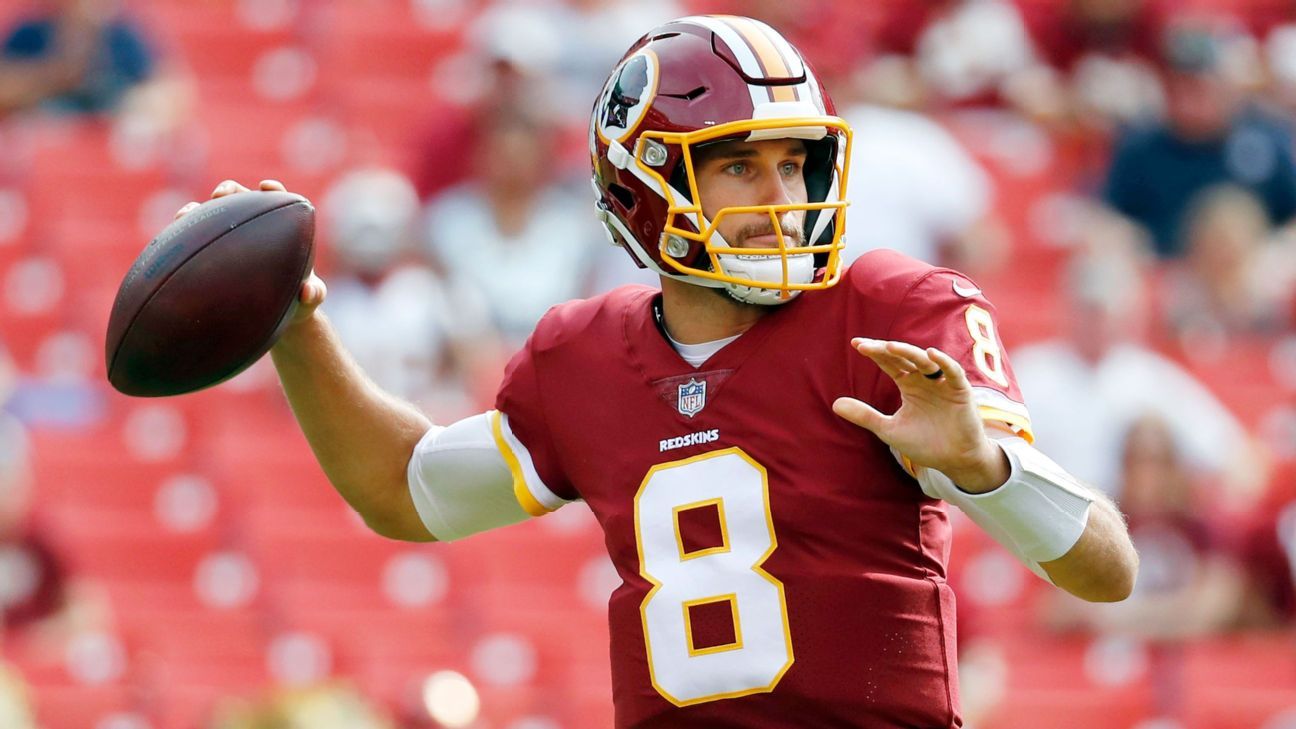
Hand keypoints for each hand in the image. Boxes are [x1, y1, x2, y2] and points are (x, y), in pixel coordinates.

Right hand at [173, 179, 326, 328]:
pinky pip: (192, 238)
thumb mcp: (308, 301)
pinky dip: (182, 234)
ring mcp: (229, 237)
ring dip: (198, 209)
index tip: (267, 187)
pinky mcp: (209, 252)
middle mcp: (253, 227)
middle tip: (221, 195)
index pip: (278, 201)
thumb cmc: (296, 303)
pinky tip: (173, 239)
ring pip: (211, 214)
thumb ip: (314, 294)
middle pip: (239, 197)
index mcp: (281, 230)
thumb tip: (309, 291)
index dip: (273, 191)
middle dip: (229, 190)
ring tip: (188, 213)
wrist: (274, 316)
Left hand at [832, 338, 1007, 492]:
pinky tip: (931, 354)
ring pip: (926, 361)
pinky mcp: (960, 391)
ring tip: (891, 346)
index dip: (875, 353)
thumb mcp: (888, 429)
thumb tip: (834, 404)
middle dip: (886, 350)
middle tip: (866, 346)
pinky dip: (944, 362)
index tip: (856, 345)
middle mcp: (925, 380)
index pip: (889, 363)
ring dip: (909, 352)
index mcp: (909, 385)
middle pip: (904, 357)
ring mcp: (943, 383)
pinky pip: (953, 372)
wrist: (952, 461)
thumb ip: (865, 415)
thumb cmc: (924, 443)